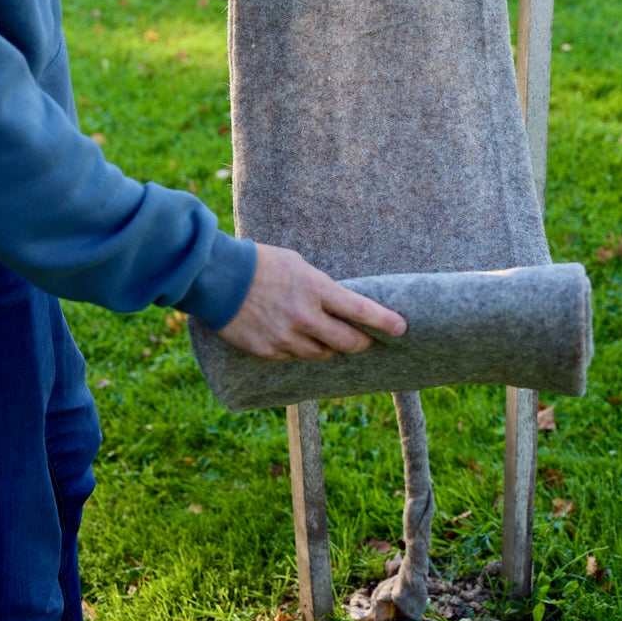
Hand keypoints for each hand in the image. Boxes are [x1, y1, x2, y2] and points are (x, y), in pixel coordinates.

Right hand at [218, 243, 406, 360]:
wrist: (219, 279)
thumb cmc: (261, 263)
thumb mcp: (298, 265)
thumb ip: (320, 287)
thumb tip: (337, 305)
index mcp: (316, 289)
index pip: (360, 310)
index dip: (385, 321)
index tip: (401, 328)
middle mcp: (305, 317)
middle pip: (348, 342)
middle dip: (362, 342)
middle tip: (365, 339)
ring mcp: (287, 338)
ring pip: (322, 354)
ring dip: (329, 346)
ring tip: (323, 334)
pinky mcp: (269, 351)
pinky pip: (294, 357)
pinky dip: (299, 349)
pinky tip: (292, 335)